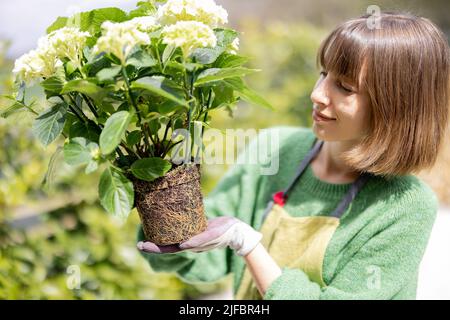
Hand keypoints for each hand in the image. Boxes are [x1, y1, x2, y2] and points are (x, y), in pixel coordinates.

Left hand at [137, 216, 261, 256]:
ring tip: (148, 229)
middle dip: (154, 243)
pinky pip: (179, 227)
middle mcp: (188, 241)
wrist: (236, 229)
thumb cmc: (224, 233)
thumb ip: (198, 241)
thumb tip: (182, 245)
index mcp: (190, 245)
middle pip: (167, 244)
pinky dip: (170, 225)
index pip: (168, 249)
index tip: (141, 246)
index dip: (155, 249)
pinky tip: (165, 220)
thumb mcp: (212, 235)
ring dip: (160, 234)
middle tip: (139, 242)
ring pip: (172, 236)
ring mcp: (191, 235)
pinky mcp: (195, 226)